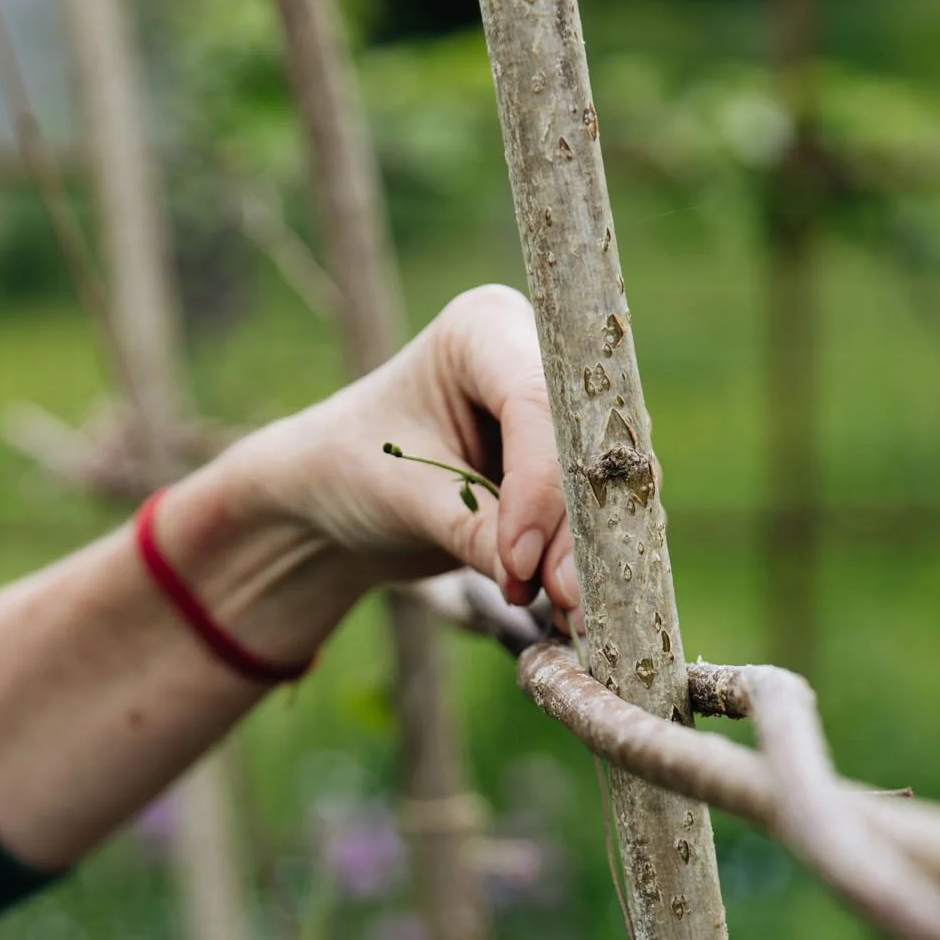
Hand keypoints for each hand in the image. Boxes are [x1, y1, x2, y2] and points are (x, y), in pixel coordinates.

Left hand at [232, 284, 579, 614]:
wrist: (338, 500)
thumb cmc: (351, 472)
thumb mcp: (402, 497)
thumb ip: (472, 530)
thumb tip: (541, 580)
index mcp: (481, 330)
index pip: (535, 401)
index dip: (539, 485)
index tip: (521, 562)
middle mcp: (534, 358)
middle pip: (580, 441)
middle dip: (574, 526)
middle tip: (565, 597)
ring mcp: (559, 413)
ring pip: (602, 482)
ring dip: (587, 551)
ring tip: (567, 610)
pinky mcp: (568, 467)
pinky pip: (598, 513)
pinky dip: (585, 559)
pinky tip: (568, 604)